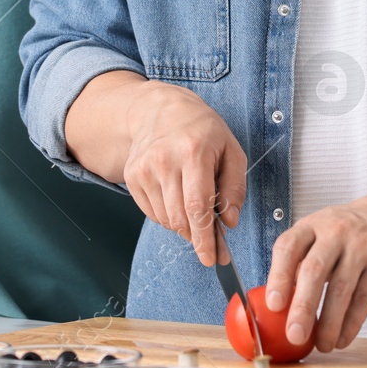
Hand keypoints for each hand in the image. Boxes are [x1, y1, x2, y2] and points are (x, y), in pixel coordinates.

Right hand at [121, 81, 247, 267]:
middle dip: (197, 238)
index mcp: (193, 152)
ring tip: (195, 211)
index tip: (211, 258)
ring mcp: (144, 169)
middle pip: (180, 218)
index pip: (197, 207)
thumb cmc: (202, 131)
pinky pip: (152, 213)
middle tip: (210, 245)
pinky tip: (177, 199)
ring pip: (166, 219)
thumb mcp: (231, 150)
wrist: (159, 110)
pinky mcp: (131, 176)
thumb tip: (228, 222)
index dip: (205, 238)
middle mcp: (164, 161)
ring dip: (184, 226)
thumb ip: (235, 187)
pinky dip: (168, 216)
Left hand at [264, 185, 366, 351]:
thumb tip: (280, 303)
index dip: (278, 277)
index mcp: (312, 225)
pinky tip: (342, 338)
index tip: (273, 305)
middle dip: (302, 307)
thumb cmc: (352, 228)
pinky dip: (352, 323)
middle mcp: (335, 233)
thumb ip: (301, 260)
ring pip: (341, 290)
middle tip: (294, 334)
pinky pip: (364, 299)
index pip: (288, 247)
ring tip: (321, 344)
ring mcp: (361, 248)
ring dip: (329, 323)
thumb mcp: (321, 231)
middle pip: (314, 271)